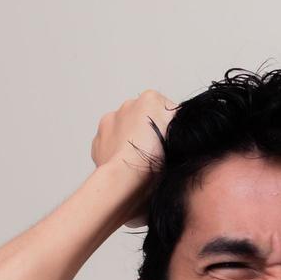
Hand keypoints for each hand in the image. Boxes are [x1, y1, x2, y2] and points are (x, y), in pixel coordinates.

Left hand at [90, 90, 177, 227]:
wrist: (124, 180)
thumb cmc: (151, 159)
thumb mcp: (181, 135)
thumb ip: (181, 123)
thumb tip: (179, 125)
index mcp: (151, 99)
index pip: (168, 112)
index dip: (173, 130)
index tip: (174, 145)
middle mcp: (127, 105)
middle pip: (146, 120)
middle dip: (151, 134)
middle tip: (159, 155)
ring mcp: (110, 123)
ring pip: (127, 132)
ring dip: (135, 143)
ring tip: (143, 163)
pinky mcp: (98, 143)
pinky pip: (112, 146)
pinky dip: (120, 155)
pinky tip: (129, 167)